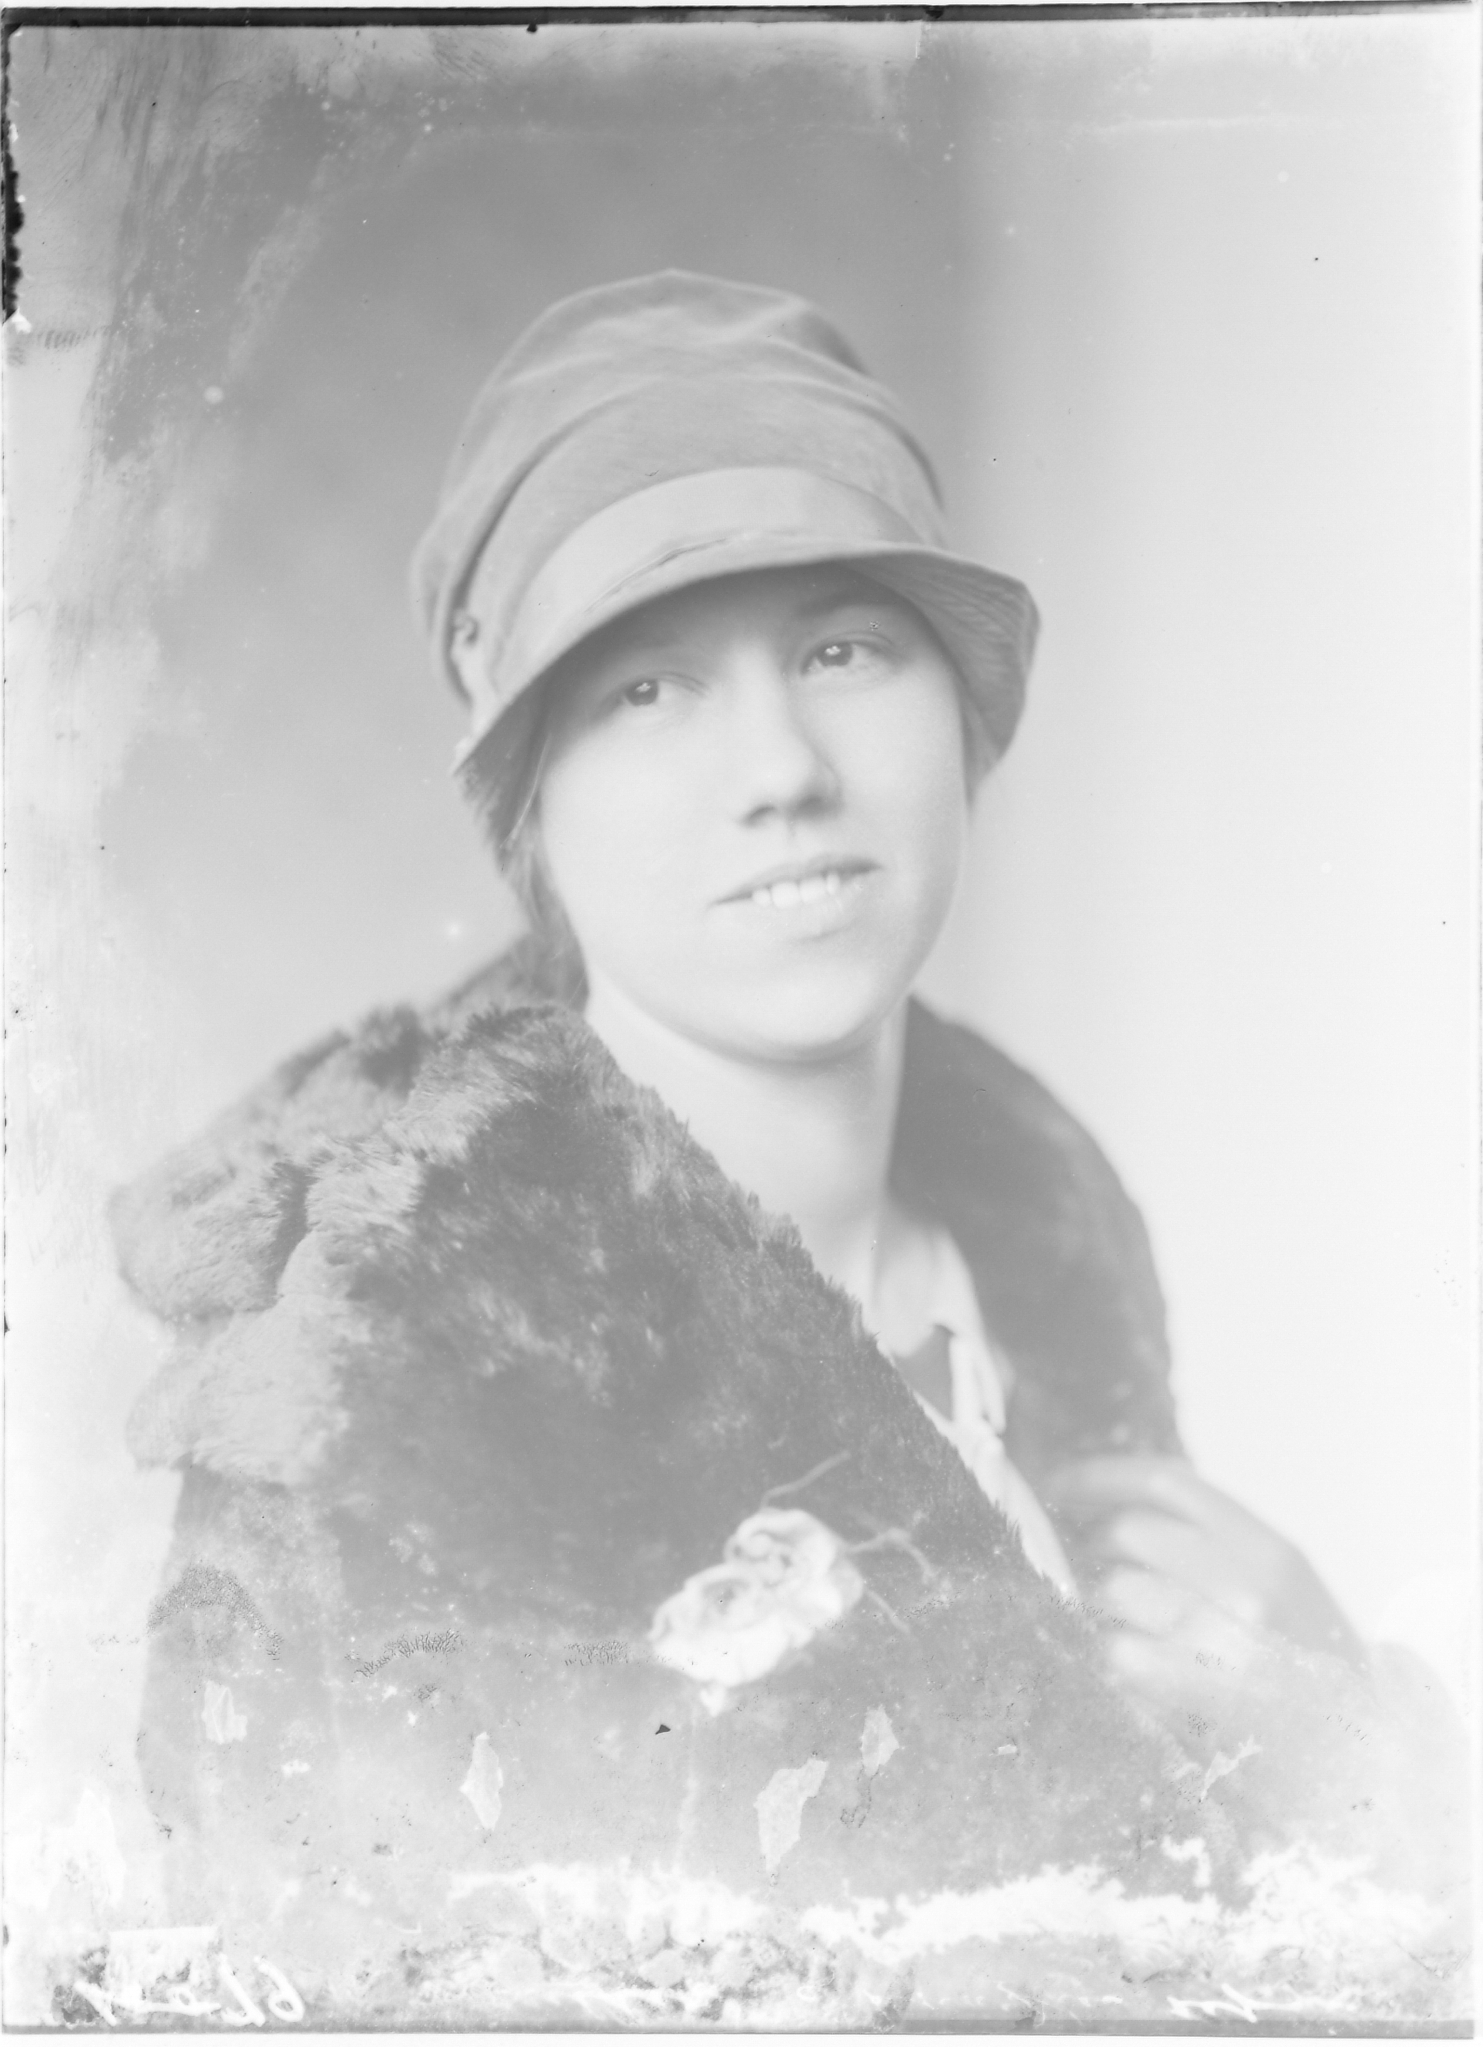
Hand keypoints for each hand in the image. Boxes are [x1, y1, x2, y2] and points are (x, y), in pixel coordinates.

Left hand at [1047, 1456, 1366, 1738]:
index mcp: (1272, 1550)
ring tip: (1125, 1633)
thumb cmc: (1309, 1674)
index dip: (1102, 1476)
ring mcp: (1226, 1640)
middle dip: (1097, 1551)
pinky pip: (1118, 1653)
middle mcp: (1250, 1585)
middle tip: (1092, 1574)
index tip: (1061, 1483)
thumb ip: (1213, 1544)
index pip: (1168, 1482)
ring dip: (1101, 1610)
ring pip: (1114, 1591)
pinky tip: (1132, 1676)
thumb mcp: (1282, 1590)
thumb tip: (1114, 1511)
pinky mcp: (1200, 1699)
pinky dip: (1112, 1660)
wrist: (1363, 1767)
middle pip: (1130, 1532)